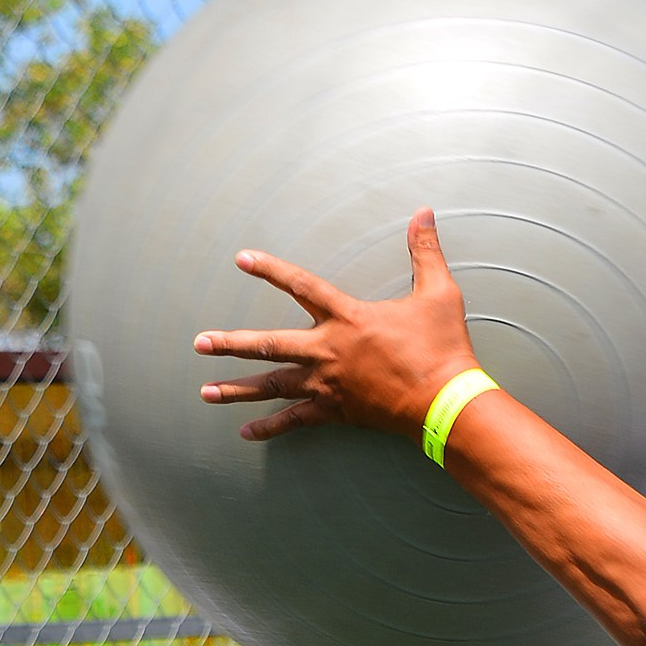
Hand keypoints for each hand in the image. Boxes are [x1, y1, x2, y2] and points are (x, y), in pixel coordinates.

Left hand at [196, 209, 479, 443]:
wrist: (446, 402)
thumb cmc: (443, 349)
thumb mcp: (438, 293)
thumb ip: (424, 251)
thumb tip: (424, 212)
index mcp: (348, 317)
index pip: (300, 285)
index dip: (270, 270)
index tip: (242, 259)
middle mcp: (328, 350)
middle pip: (268, 345)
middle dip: (231, 344)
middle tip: (199, 343)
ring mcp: (328, 384)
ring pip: (272, 386)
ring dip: (236, 389)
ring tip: (205, 392)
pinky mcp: (336, 411)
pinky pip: (295, 420)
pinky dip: (270, 428)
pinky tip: (246, 433)